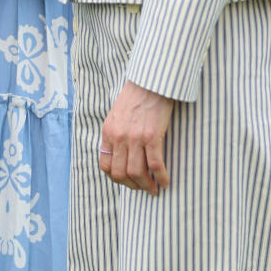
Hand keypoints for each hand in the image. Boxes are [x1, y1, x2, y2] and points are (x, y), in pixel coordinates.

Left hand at [99, 80, 173, 195]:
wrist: (151, 81)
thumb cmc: (137, 97)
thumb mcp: (117, 115)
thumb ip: (116, 134)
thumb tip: (122, 153)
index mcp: (108, 132)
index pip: (105, 165)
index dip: (116, 178)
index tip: (128, 181)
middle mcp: (118, 137)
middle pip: (120, 173)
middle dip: (132, 186)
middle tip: (143, 188)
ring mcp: (134, 137)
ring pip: (136, 172)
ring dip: (146, 185)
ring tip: (154, 188)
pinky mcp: (151, 136)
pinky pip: (155, 164)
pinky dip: (160, 176)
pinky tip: (165, 181)